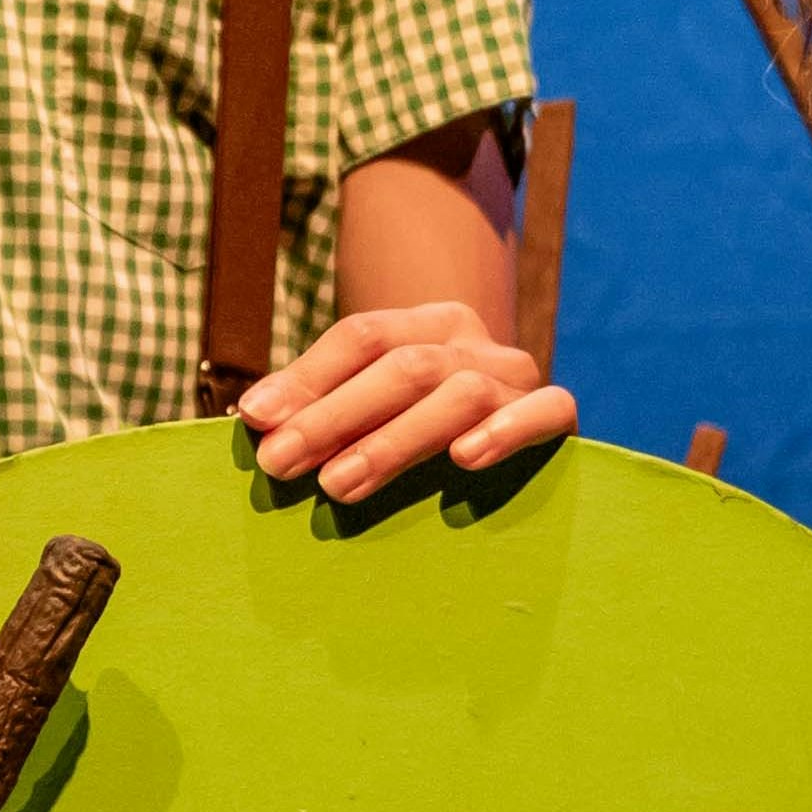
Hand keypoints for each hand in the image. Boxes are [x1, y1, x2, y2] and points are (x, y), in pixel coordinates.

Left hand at [233, 301, 575, 501]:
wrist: (519, 452)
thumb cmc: (420, 439)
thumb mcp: (370, 413)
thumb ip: (321, 407)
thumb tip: (255, 415)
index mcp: (425, 326)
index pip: (362, 336)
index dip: (307, 377)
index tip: (256, 419)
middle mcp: (472, 343)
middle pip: (402, 365)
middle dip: (333, 416)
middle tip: (280, 463)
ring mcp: (516, 376)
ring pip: (459, 393)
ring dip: (393, 440)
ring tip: (340, 485)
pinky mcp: (556, 414)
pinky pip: (546, 411)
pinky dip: (505, 430)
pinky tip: (465, 458)